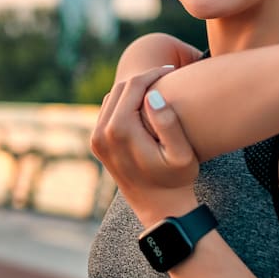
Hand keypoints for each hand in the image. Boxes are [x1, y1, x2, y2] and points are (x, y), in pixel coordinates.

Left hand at [90, 66, 199, 223]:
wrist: (159, 207)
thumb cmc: (176, 180)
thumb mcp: (182, 154)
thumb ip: (168, 123)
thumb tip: (153, 95)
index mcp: (120, 130)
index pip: (134, 85)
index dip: (153, 73)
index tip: (172, 70)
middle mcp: (102, 133)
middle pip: (121, 88)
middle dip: (143, 79)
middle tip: (167, 76)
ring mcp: (96, 139)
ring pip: (112, 98)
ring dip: (133, 90)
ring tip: (158, 89)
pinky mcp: (96, 144)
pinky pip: (108, 111)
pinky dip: (124, 103)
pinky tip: (144, 106)